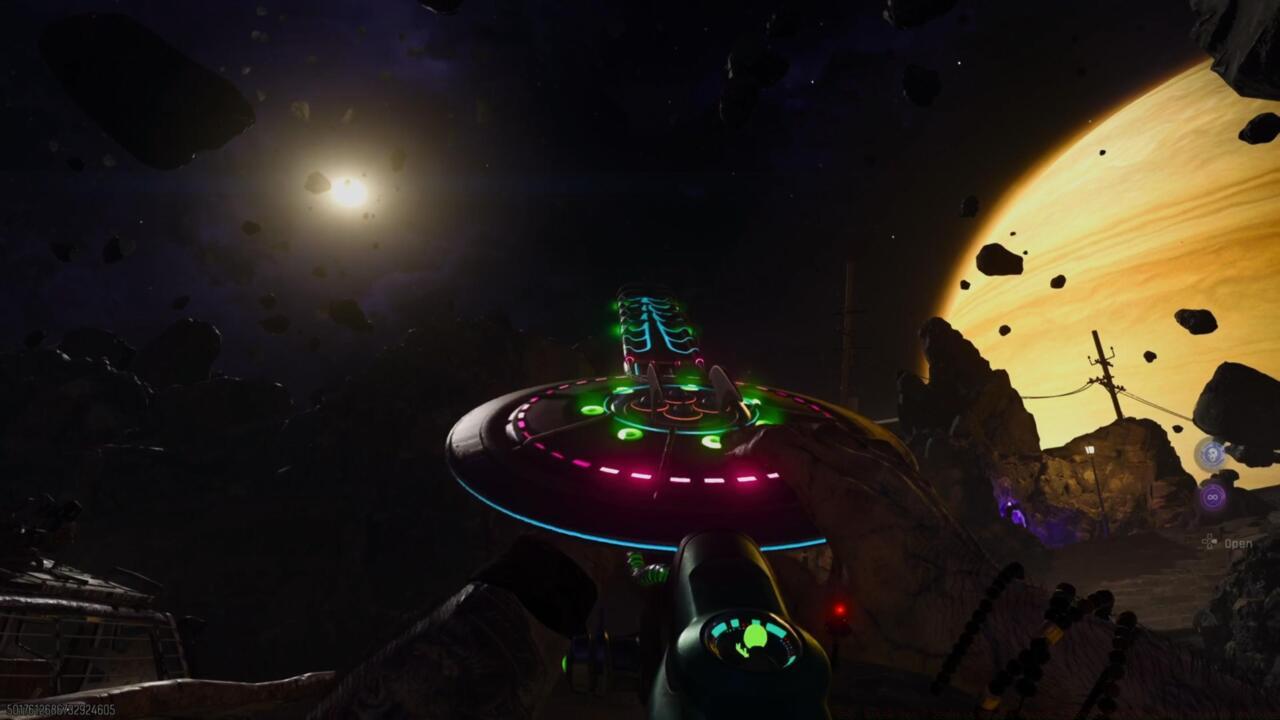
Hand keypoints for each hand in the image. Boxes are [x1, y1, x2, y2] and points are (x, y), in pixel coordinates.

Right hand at [725, 422, 998, 678]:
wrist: (985, 617)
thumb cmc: (916, 624)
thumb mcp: (843, 617)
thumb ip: (791, 583)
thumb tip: (750, 558)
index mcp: (850, 506)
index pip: (791, 452)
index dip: (754, 448)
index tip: (729, 458)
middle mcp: (873, 479)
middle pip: (810, 437)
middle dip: (771, 439)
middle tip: (742, 454)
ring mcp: (897, 476)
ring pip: (838, 435)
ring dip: (801, 437)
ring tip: (774, 452)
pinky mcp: (913, 482)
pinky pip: (864, 444)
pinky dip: (834, 442)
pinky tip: (825, 455)